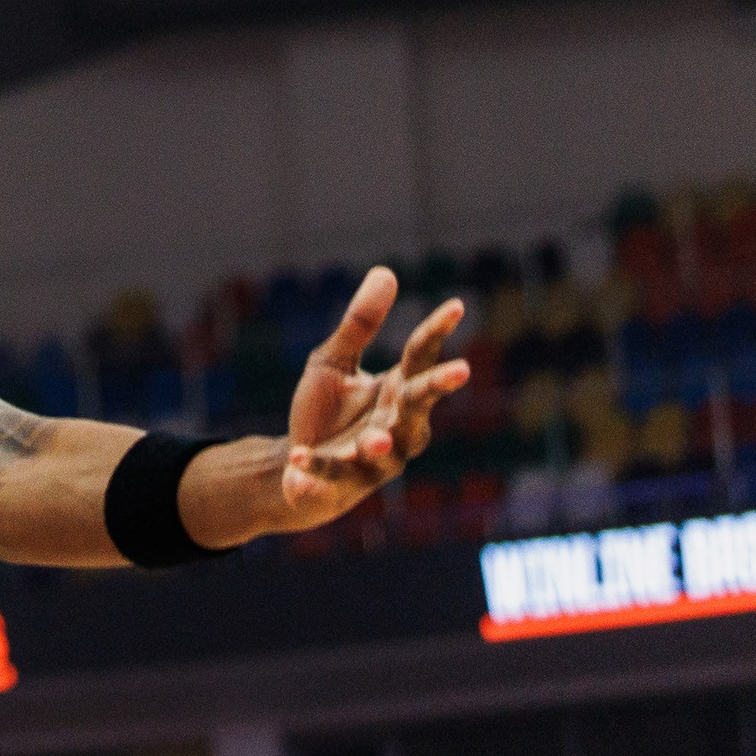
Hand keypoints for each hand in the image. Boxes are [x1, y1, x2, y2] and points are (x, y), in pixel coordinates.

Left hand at [279, 267, 468, 524]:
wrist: (293, 467)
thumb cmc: (323, 412)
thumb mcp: (333, 362)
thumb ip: (360, 324)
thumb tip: (386, 271)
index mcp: (396, 394)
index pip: (421, 359)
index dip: (436, 332)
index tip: (456, 305)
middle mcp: (395, 428)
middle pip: (419, 406)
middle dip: (437, 389)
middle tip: (462, 370)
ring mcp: (371, 461)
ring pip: (384, 454)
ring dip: (378, 446)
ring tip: (371, 440)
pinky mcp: (338, 484)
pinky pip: (329, 478)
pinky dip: (315, 472)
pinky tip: (297, 463)